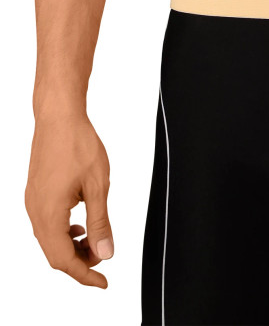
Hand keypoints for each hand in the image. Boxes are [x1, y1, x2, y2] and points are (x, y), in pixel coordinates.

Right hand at [25, 113, 112, 287]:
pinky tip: (80, 222)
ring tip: (95, 239)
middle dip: (79, 262)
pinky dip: (64, 231)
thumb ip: (100, 222)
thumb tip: (105, 253)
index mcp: (49, 214)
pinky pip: (46, 224)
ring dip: (72, 247)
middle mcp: (35, 212)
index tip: (103, 282)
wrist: (59, 117)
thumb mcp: (98, 185)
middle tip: (104, 258)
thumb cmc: (79, 144)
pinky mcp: (35, 193)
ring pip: (49, 240)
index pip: (64, 260)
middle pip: (54, 254)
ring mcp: (32, 202)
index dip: (85, 275)